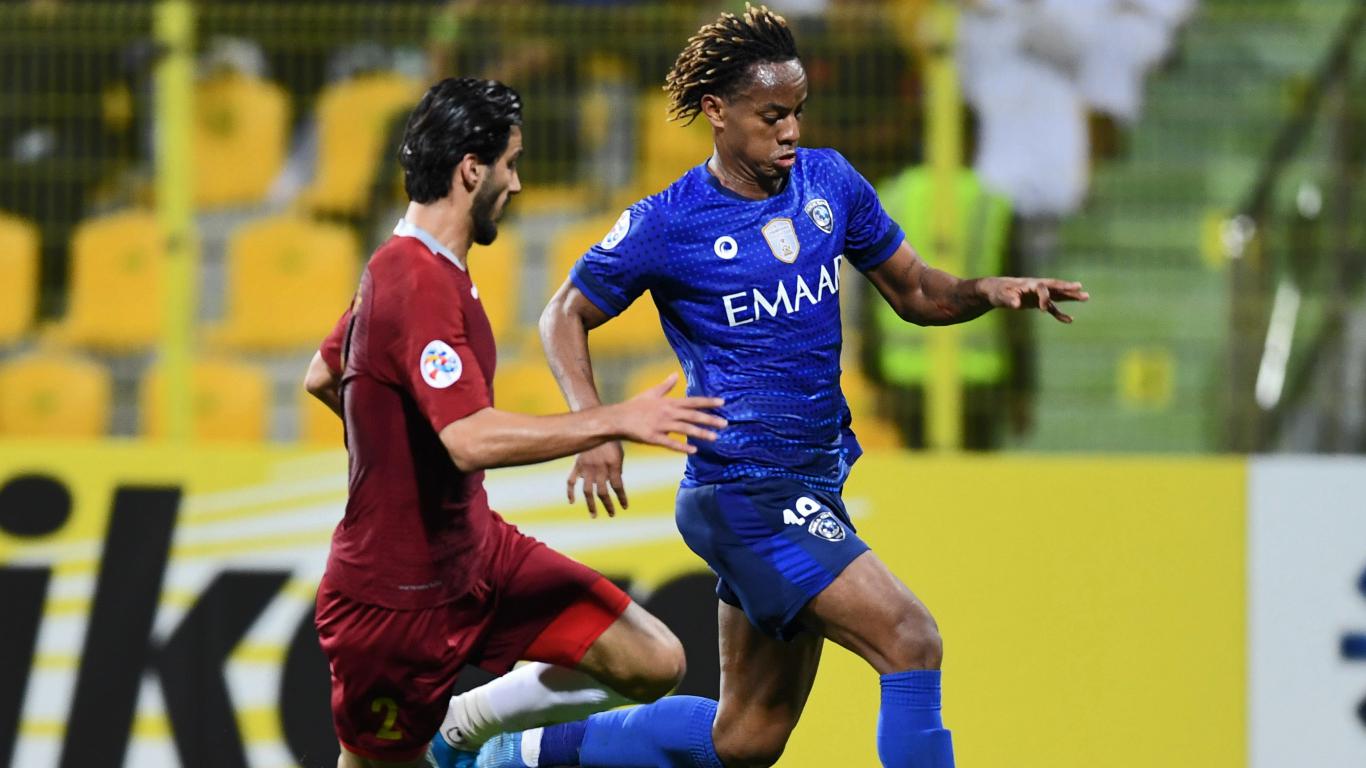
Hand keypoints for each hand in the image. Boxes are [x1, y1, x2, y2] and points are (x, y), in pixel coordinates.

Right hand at [567, 441, 625, 518]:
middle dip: (608, 505)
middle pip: (603, 492)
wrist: (595, 425)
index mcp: (613, 465)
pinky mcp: (577, 465)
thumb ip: (617, 469)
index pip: (618, 487)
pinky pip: (571, 481)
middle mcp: (599, 469)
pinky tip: (572, 502)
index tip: (625, 507)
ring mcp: (587, 468)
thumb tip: (617, 482)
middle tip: (611, 514)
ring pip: (587, 491)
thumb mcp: (619, 453)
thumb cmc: (610, 439)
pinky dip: (570, 492)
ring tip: (594, 515)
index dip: (622, 498)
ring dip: (591, 505)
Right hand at [610, 373, 725, 453]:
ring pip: (685, 429)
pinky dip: (683, 447)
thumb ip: (665, 385)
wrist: (618, 418)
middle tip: (725, 423)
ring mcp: (661, 426)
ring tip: (715, 437)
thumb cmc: (635, 406)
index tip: (722, 402)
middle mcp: (667, 413)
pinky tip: (694, 450)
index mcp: (668, 402)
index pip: (692, 402)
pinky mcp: (654, 438)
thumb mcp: (651, 393)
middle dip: (710, 419)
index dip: (708, 402)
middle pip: (692, 416)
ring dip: (701, 433)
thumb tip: (675, 374)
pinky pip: (671, 443)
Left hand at [981, 277, 1088, 322]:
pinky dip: (1059, 314)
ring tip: (1086, 297)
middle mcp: (1037, 287)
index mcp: (1030, 283)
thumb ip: (1009, 299)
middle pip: (1056, 287)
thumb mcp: (1001, 295)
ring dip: (1071, 297)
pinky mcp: (1037, 302)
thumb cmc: (998, 291)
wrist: (995, 290)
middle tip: (1081, 289)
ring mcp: (1039, 294)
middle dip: (1068, 289)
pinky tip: (1069, 320)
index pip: (1042, 288)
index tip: (1042, 310)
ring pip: (1058, 295)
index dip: (1044, 298)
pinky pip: (1052, 308)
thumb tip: (1017, 303)